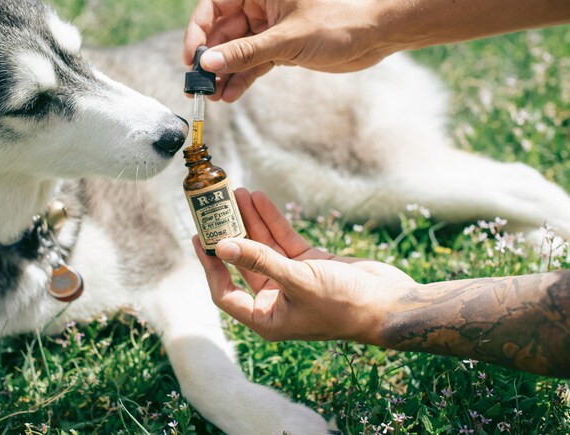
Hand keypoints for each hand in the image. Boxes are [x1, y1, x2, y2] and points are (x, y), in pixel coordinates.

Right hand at [183, 0, 389, 101]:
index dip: (199, 31)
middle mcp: (261, 5)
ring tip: (212, 97)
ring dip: (224, 74)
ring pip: (236, 51)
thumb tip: (208, 64)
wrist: (375, 35)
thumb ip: (246, 53)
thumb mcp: (287, 39)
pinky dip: (242, 79)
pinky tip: (231, 95)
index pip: (214, 5)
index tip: (192, 58)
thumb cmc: (339, 22)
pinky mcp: (280, 47)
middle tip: (198, 86)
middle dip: (210, 59)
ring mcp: (269, 28)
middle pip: (222, 31)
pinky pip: (253, 63)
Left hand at [193, 189, 415, 342]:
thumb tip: (223, 245)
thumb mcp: (298, 281)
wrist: (391, 303)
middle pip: (242, 263)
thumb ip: (260, 261)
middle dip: (230, 234)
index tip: (200, 238)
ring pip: (263, 246)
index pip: (225, 293)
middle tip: (214, 208)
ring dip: (250, 221)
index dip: (210, 266)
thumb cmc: (344, 304)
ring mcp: (292, 280)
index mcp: (267, 318)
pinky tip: (260, 199)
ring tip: (237, 192)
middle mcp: (275, 300)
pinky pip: (284, 239)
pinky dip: (272, 220)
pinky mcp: (309, 264)